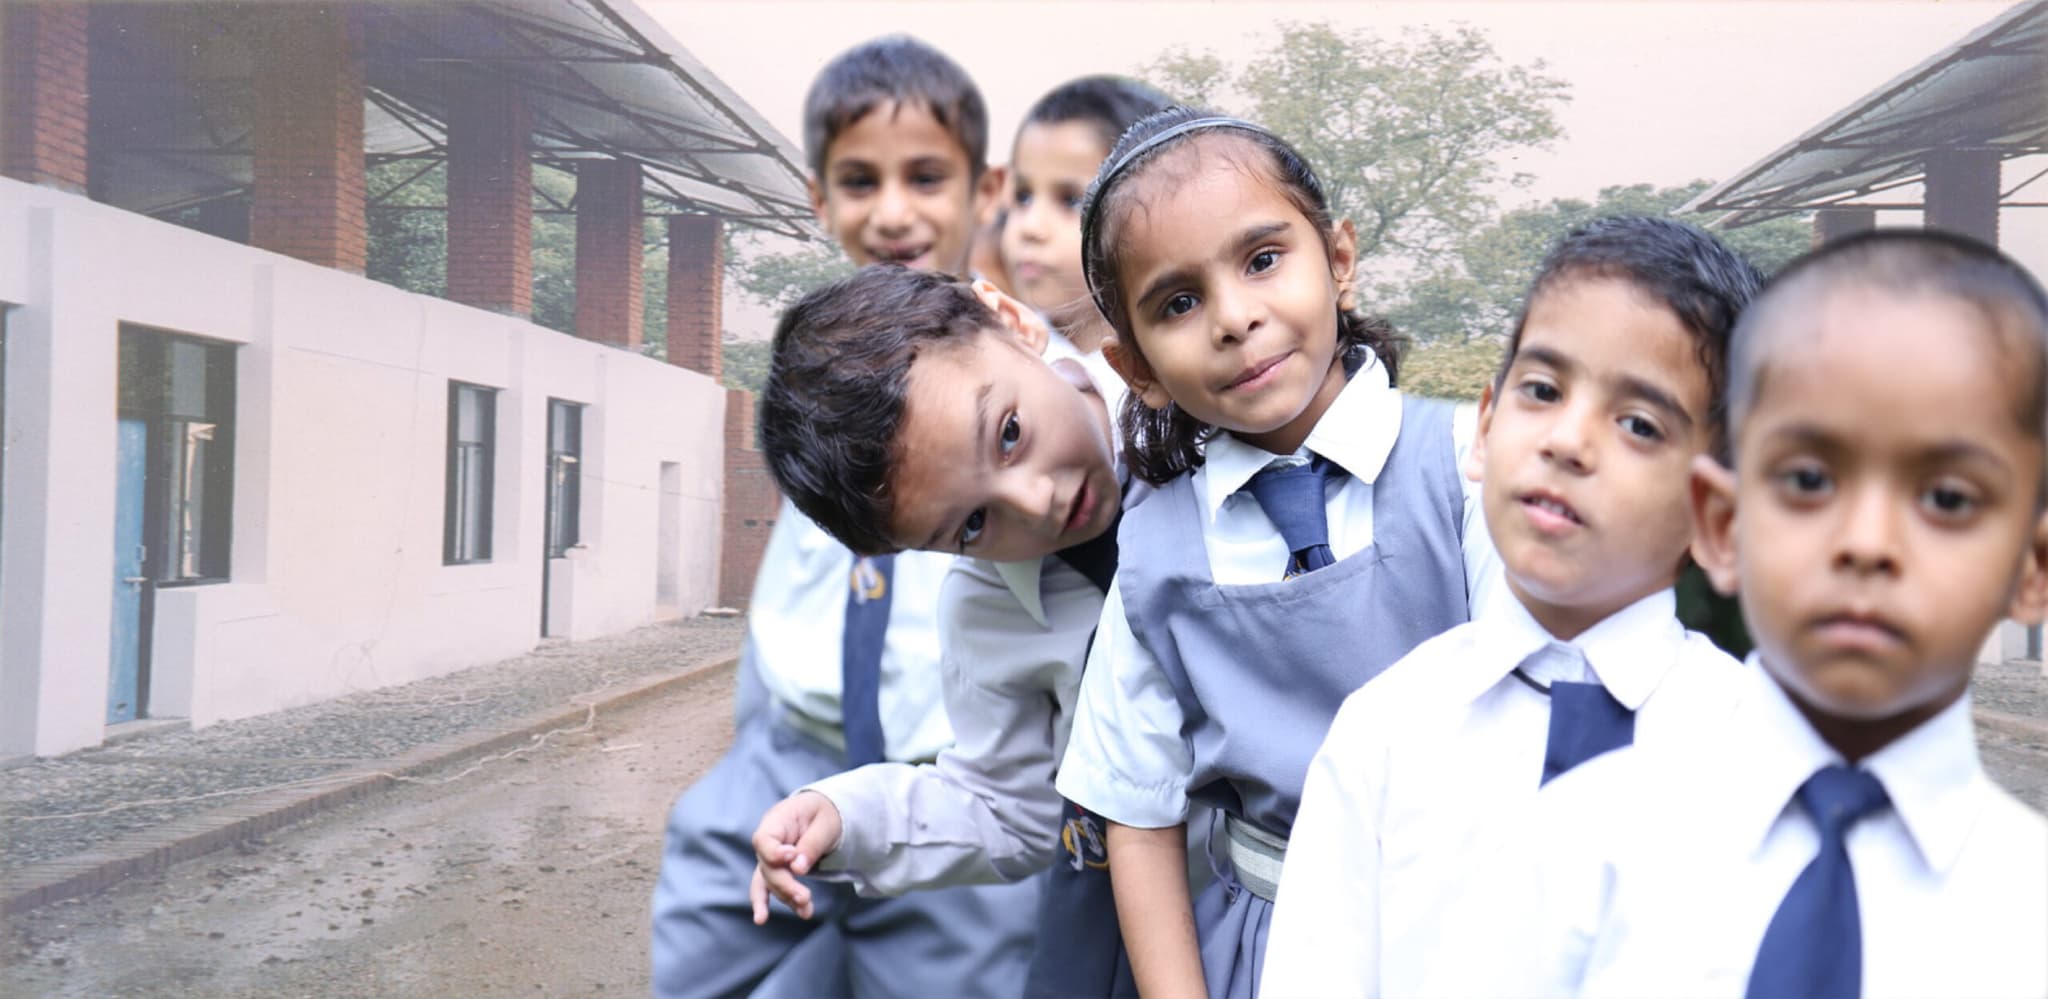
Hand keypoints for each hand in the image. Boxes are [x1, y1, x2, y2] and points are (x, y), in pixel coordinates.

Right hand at [748, 790, 843, 923]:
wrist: (824, 813)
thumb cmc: (825, 813)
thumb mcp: (826, 823)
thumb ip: (811, 844)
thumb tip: (797, 869)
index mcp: (777, 820)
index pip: (764, 840)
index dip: (774, 854)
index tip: (792, 857)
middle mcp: (768, 839)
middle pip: (768, 866)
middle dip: (785, 885)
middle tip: (805, 897)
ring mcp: (769, 855)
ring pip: (769, 881)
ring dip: (786, 897)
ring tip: (806, 911)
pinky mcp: (775, 869)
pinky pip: (766, 886)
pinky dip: (763, 902)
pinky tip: (761, 919)